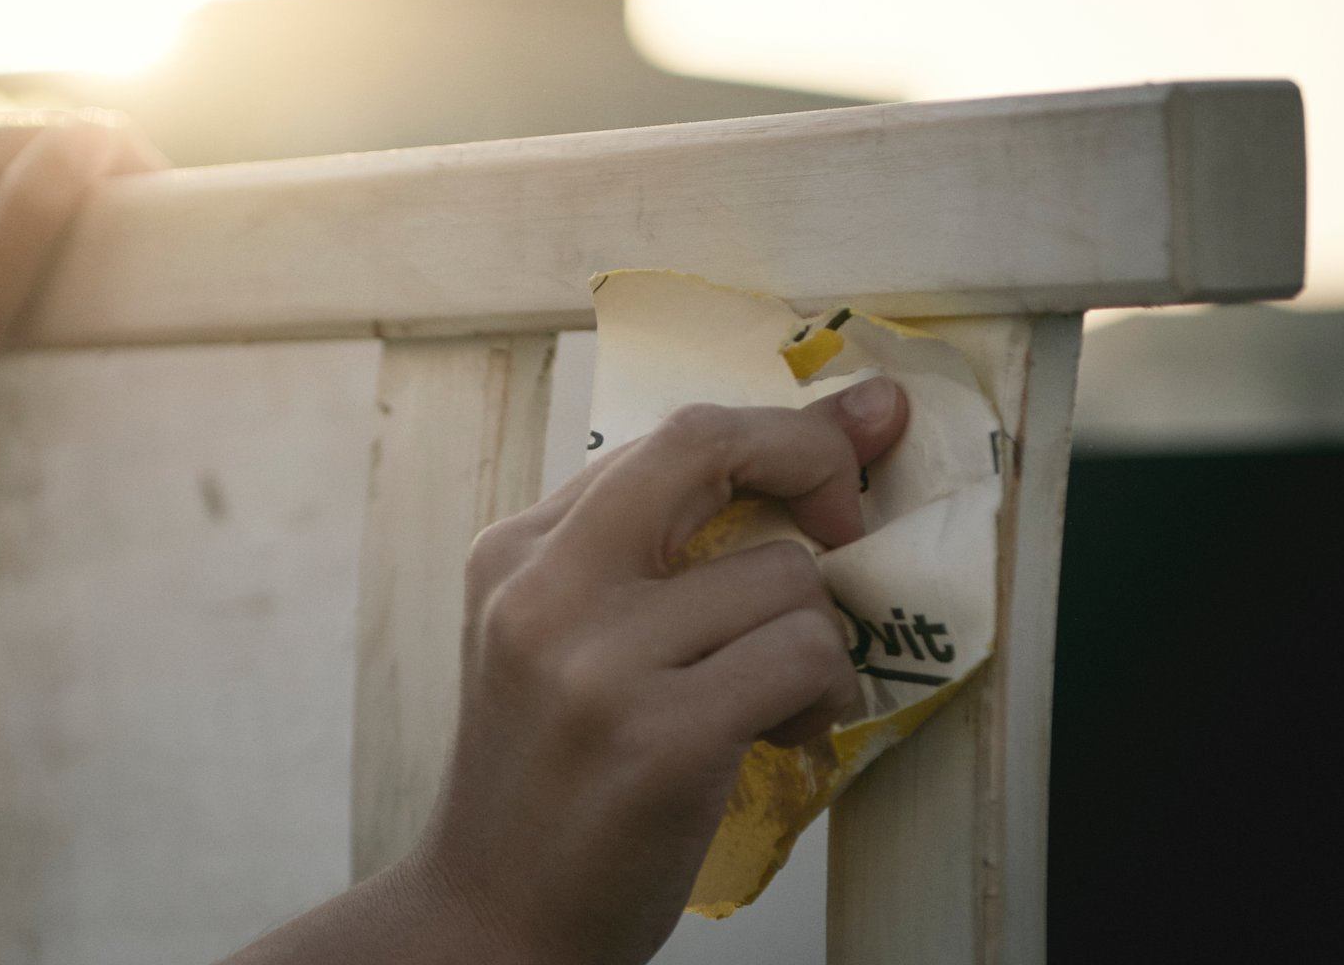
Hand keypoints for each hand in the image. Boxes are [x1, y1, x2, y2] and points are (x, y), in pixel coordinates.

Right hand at [410, 379, 909, 963]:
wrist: (492, 920)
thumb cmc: (553, 781)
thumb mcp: (563, 639)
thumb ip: (656, 551)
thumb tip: (826, 436)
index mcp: (516, 553)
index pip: (667, 438)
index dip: (780, 429)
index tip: (851, 437)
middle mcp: (543, 590)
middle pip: (707, 448)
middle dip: (813, 460)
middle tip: (848, 522)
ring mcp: (598, 664)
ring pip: (785, 576)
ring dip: (814, 642)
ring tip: (771, 701)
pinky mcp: (661, 738)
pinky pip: (803, 655)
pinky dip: (820, 695)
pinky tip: (779, 735)